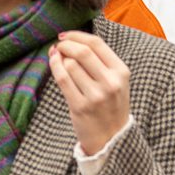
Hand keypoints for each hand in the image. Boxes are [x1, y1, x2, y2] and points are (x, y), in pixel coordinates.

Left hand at [50, 30, 131, 153]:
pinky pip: (62, 79)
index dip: (77, 36)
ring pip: (70, 65)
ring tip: (56, 57)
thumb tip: (72, 40)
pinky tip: (54, 64)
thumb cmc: (110, 106)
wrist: (112, 138)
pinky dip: (55, 67)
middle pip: (82, 52)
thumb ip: (101, 62)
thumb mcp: (116, 81)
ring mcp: (95, 96)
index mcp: (121, 72)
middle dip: (65, 45)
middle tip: (58, 47)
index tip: (65, 36)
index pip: (97, 44)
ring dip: (59, 57)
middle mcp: (110, 82)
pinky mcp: (80, 106)